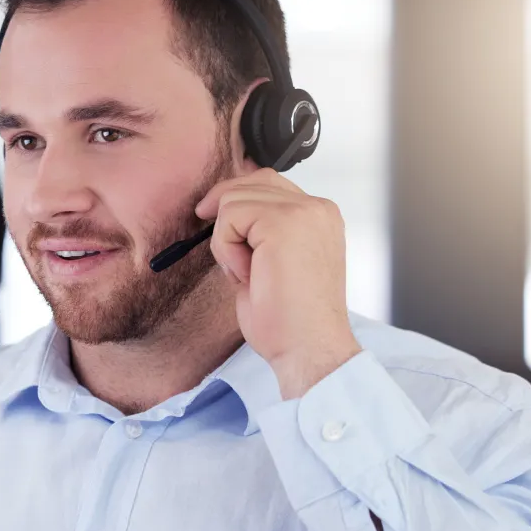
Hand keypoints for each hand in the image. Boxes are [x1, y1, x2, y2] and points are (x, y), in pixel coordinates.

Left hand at [196, 167, 360, 397]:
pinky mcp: (283, 223)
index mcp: (319, 219)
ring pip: (236, 199)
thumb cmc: (290, 322)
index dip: (236, 200)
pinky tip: (246, 275)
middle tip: (222, 252)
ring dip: (227, 239)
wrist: (308, 349)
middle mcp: (318, 209)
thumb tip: (223, 215)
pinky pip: (231, 216)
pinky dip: (226, 247)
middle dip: (226, 214)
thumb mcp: (271, 266)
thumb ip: (258, 235)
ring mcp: (304, 212)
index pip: (270, 184)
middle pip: (253, 181)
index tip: (211, 219)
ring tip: (247, 274)